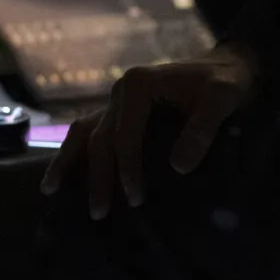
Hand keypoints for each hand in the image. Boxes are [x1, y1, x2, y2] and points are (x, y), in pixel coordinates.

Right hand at [40, 43, 261, 219]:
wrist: (229, 66)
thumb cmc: (226, 82)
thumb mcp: (222, 99)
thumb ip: (202, 129)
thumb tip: (178, 167)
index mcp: (139, 85)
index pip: (124, 134)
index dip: (127, 168)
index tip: (135, 198)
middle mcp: (120, 91)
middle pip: (99, 138)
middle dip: (97, 177)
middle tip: (99, 212)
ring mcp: (115, 101)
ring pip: (83, 133)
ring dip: (68, 162)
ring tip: (50, 191)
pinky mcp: (120, 111)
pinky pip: (91, 132)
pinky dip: (75, 153)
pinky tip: (64, 175)